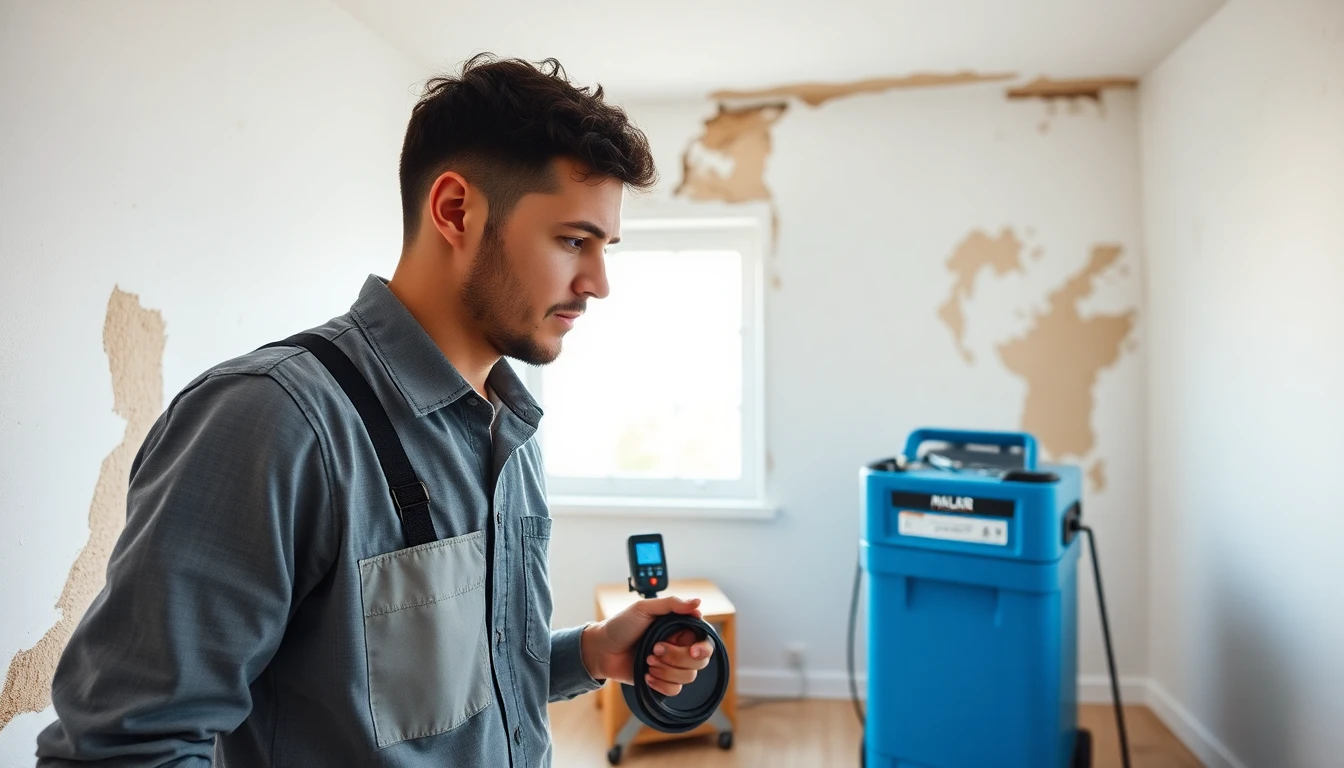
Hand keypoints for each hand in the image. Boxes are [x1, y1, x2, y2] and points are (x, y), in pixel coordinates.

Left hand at [581, 596, 715, 696]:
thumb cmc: (620, 625)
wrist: (600, 649)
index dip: (703, 648)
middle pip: (700, 662)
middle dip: (677, 658)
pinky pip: (675, 690)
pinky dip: (661, 684)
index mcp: (679, 628)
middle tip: (654, 649)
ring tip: (647, 660)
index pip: (705, 640)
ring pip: (689, 677)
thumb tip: (698, 602)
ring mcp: (671, 665)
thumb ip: (672, 604)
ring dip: (667, 670)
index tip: (693, 651)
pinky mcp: (662, 681)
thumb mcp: (643, 608)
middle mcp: (679, 647)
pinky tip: (647, 675)